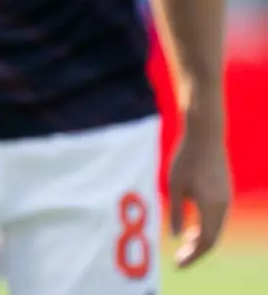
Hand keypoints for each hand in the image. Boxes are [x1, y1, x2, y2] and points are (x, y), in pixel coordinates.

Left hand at [168, 125, 231, 268]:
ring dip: (201, 240)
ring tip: (184, 246)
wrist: (206, 136)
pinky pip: (217, 219)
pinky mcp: (224, 192)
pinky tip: (192, 229)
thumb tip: (178, 236)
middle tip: (179, 259)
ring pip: (217, 229)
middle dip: (196, 252)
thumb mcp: (175, 185)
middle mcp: (223, 206)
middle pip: (213, 238)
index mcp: (211, 206)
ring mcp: (226, 199)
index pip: (205, 241)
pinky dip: (206, 228)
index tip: (178, 264)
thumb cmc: (186, 159)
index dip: (193, 256)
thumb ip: (178, 211)